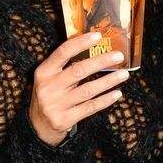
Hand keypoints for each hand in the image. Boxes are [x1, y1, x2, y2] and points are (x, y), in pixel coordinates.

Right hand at [28, 28, 128, 145]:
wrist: (38, 126)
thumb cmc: (50, 94)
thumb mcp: (49, 77)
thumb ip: (65, 65)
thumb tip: (94, 47)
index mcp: (43, 72)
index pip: (62, 53)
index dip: (80, 43)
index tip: (98, 36)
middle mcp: (48, 88)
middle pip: (78, 71)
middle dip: (100, 62)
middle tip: (118, 56)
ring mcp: (56, 105)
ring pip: (87, 90)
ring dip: (108, 81)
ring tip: (124, 74)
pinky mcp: (64, 120)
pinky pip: (90, 108)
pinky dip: (105, 100)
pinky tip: (116, 93)